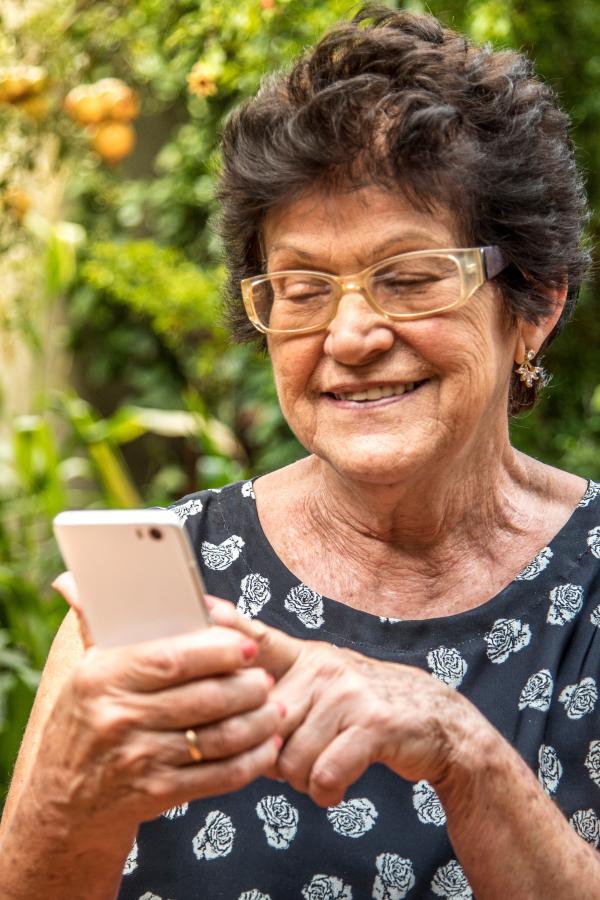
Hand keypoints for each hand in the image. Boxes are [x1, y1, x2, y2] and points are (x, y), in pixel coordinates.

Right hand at [44, 574, 283, 840]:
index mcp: (103, 677)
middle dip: (248, 688)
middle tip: (267, 679)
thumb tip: (73, 579)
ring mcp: (139, 760)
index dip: (217, 651)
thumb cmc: (86, 719)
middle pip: (204, 699)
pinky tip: (267, 746)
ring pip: (218, 738)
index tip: (248, 645)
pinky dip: (252, 761)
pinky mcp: (157, 795)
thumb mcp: (87, 672)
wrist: (65, 799)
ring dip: (259, 724)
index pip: (170, 658)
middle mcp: (119, 718)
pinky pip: (218, 776)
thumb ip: (96, 623)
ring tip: (276, 710)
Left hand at [209, 597, 489, 808]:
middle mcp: (324, 666)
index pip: (260, 639)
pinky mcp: (373, 724)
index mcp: (307, 657)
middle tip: (296, 759)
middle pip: (263, 727)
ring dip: (302, 780)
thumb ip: (283, 694)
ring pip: (289, 760)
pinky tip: (338, 785)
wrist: (436, 723)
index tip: (203, 606)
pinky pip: (323, 775)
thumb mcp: (325, 685)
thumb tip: (231, 720)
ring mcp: (349, 692)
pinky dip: (326, 792)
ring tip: (322, 770)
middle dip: (272, 758)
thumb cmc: (366, 709)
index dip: (230, 625)